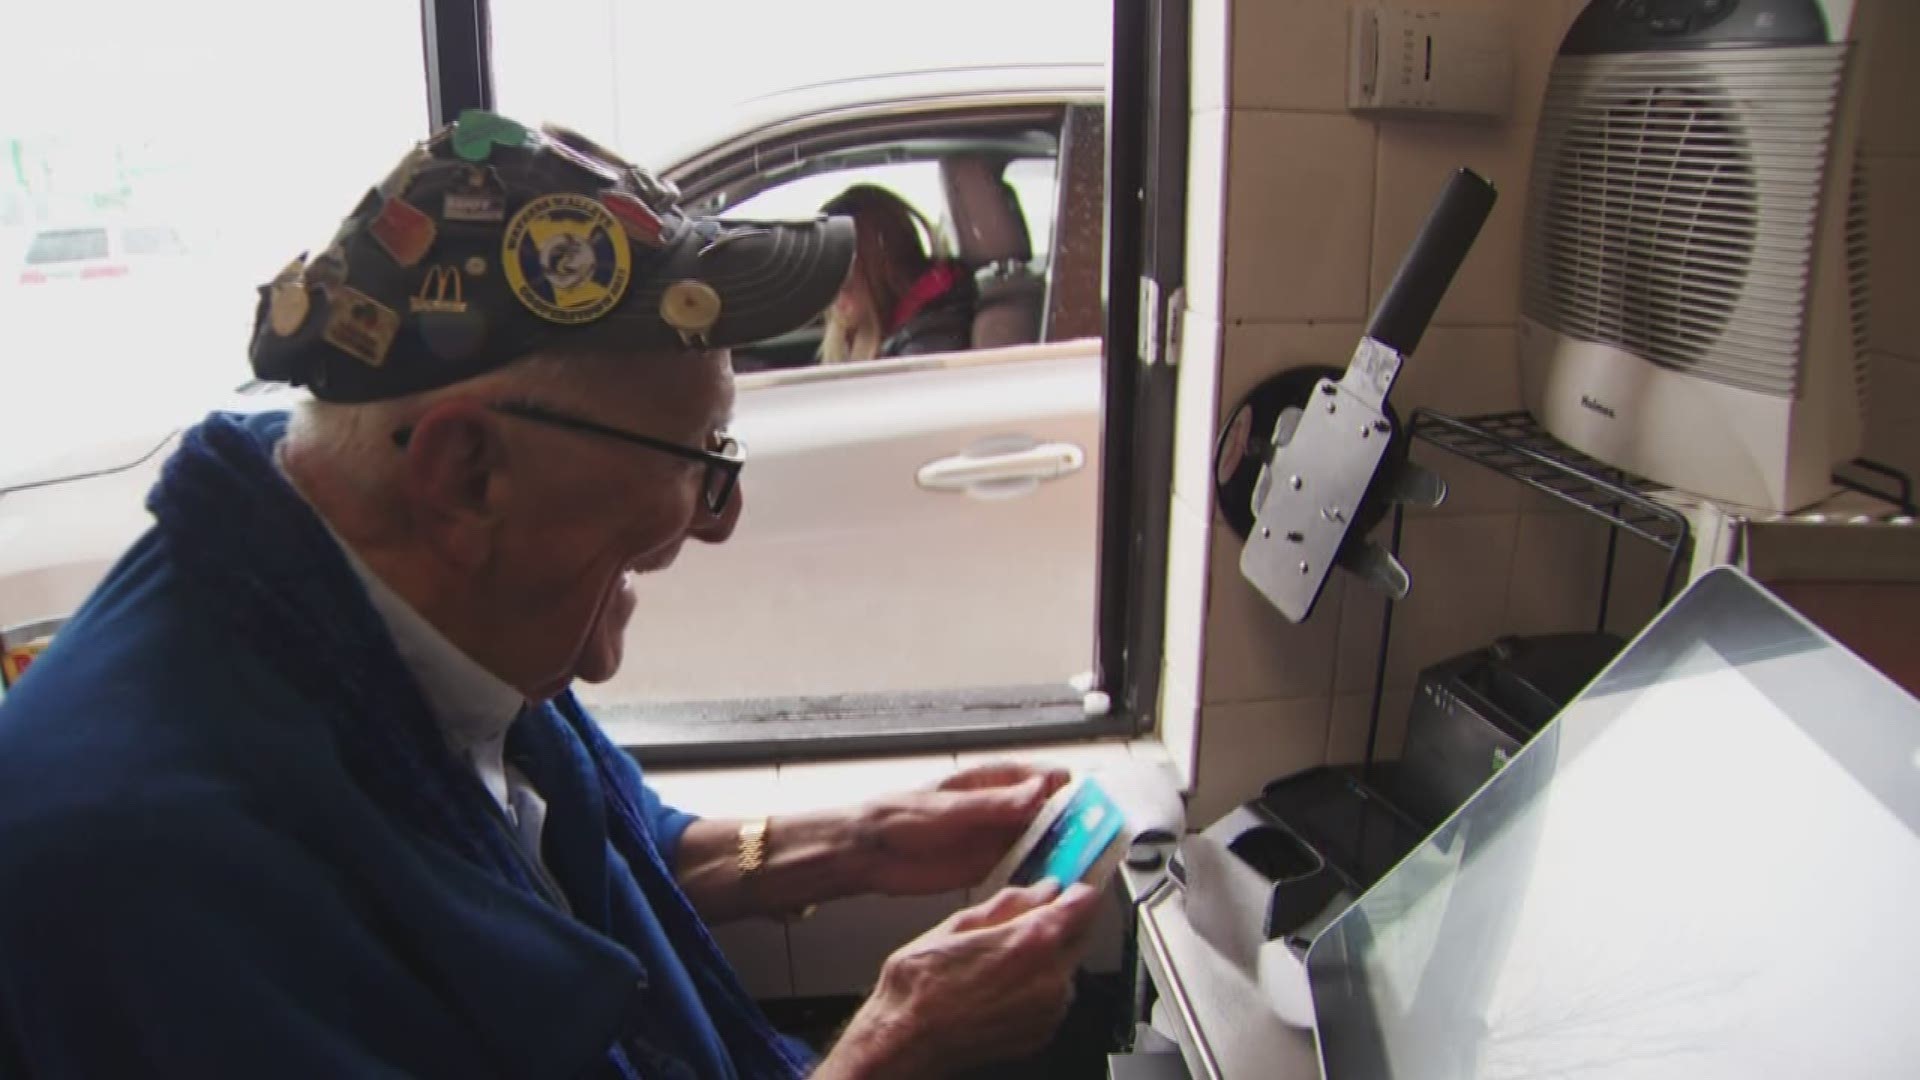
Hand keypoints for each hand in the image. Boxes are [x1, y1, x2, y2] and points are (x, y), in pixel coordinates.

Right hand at [815, 882, 1103, 1078]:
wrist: (906, 1040)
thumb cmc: (921, 986)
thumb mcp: (958, 925)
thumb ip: (1008, 904)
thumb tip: (1039, 889)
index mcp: (1032, 941)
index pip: (1084, 902)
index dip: (1078, 888)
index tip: (1071, 883)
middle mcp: (1050, 977)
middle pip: (1083, 934)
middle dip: (1065, 920)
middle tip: (1034, 914)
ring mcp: (1049, 1009)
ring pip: (1067, 967)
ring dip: (1051, 955)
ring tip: (1005, 955)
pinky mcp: (1043, 1031)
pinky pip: (1054, 997)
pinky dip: (1040, 985)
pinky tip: (1002, 983)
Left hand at [851, 764, 1069, 896]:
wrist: (870, 855)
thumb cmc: (899, 818)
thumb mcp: (948, 809)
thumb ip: (992, 804)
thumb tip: (1036, 791)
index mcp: (988, 780)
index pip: (1038, 776)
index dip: (1064, 786)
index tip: (1086, 799)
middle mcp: (998, 807)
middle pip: (1046, 809)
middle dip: (1070, 820)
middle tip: (1094, 836)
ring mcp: (995, 837)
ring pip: (1040, 838)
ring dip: (1060, 847)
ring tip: (1085, 860)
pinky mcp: (989, 865)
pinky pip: (1024, 865)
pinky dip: (1041, 870)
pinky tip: (1057, 879)